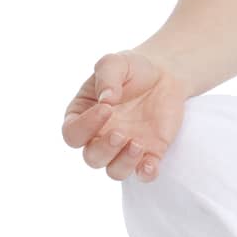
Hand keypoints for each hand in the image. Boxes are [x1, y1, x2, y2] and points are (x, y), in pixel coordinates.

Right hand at [61, 50, 188, 181]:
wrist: (164, 73)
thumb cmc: (131, 68)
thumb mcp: (115, 63)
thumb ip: (107, 77)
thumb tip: (106, 100)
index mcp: (83, 116)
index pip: (72, 133)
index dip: (85, 127)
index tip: (106, 108)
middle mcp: (100, 137)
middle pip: (92, 158)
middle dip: (104, 150)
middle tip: (120, 133)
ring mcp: (124, 147)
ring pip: (114, 171)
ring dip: (124, 163)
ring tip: (137, 144)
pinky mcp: (149, 152)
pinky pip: (143, 173)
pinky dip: (146, 174)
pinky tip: (150, 166)